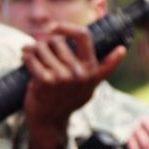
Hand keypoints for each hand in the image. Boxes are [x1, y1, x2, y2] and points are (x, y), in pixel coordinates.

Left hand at [23, 22, 124, 148]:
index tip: (53, 27)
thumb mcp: (91, 85)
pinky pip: (30, 57)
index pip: (83, 36)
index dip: (66, 27)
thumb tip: (122, 49)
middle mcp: (79, 72)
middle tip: (41, 54)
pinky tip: (26, 60)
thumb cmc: (68, 99)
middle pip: (56, 40)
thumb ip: (106, 67)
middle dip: (45, 44)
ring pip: (41, 47)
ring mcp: (62, 77)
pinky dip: (25, 56)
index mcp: (91, 69)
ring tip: (33, 59)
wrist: (49, 121)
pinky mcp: (45, 81)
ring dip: (33, 50)